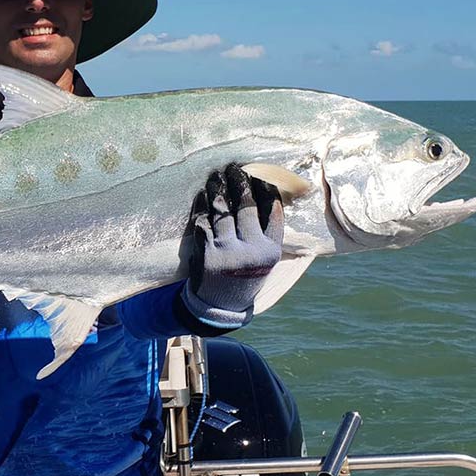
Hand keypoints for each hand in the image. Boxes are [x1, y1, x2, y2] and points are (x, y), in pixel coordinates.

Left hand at [183, 164, 283, 322]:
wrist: (219, 306)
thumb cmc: (245, 277)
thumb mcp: (264, 260)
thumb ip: (266, 233)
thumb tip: (266, 194)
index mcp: (270, 251)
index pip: (273, 212)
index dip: (266, 190)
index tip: (260, 175)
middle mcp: (251, 251)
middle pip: (247, 207)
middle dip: (241, 183)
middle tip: (236, 169)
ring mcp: (227, 251)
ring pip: (223, 210)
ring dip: (219, 189)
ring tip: (217, 176)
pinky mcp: (205, 252)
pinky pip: (203, 220)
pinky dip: (202, 205)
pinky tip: (203, 195)